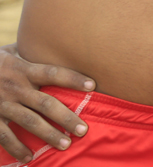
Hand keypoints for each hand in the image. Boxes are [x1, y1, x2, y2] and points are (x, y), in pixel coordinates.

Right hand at [0, 45, 93, 161]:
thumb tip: (55, 46)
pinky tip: (29, 157)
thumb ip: (30, 53)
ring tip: (65, 145)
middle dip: (66, 118)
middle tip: (83, 130)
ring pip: (29, 122)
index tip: (93, 85)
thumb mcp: (10, 53)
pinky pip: (4, 136)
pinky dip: (16, 148)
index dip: (73, 79)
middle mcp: (15, 87)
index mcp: (23, 69)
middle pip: (45, 103)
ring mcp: (2, 104)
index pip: (53, 72)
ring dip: (48, 135)